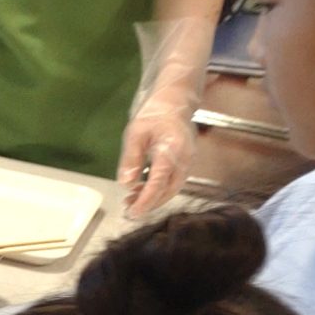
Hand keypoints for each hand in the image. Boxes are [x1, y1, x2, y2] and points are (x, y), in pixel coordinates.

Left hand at [117, 101, 195, 215]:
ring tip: (131, 200)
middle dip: (149, 203)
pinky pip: (174, 181)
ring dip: (154, 197)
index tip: (133, 212)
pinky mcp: (186, 162)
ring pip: (172, 188)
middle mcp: (184, 158)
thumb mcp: (135, 133)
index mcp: (171, 150)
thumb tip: (126, 183)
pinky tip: (142, 189)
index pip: (159, 182)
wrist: (175, 102)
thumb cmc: (154, 114)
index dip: (146, 200)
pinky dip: (159, 189)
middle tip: (129, 209)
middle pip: (169, 190)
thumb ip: (131, 159)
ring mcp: (188, 161)